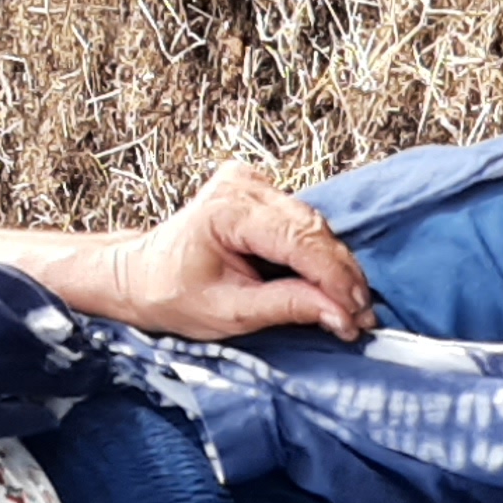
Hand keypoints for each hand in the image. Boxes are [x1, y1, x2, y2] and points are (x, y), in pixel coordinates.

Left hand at [46, 161, 376, 342]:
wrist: (140, 275)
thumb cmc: (170, 294)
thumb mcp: (228, 312)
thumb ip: (285, 307)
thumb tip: (339, 313)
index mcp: (227, 209)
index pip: (298, 240)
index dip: (334, 279)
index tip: (356, 315)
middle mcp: (243, 186)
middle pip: (313, 230)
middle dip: (342, 277)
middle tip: (362, 318)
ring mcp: (253, 184)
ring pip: (315, 227)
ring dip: (336, 269)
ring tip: (352, 308)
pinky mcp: (261, 194)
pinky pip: (304, 225)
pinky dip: (321, 258)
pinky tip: (333, 286)